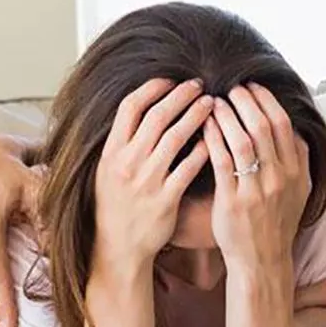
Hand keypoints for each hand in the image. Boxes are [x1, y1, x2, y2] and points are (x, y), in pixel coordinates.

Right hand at [94, 79, 212, 268]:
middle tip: (199, 84)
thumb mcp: (108, 170)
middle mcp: (127, 162)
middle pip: (156, 116)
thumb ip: (124, 143)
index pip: (130, 107)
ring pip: (175, 138)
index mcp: (111, 152)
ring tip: (212, 104)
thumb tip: (143, 110)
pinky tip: (217, 139)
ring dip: (196, 116)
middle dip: (180, 96)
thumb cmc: (116, 206)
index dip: (152, 88)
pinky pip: (188, 168)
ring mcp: (146, 181)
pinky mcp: (165, 199)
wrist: (117, 247)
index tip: (171, 79)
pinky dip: (204, 150)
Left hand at [203, 84, 309, 277]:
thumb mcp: (300, 191)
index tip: (252, 86)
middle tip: (231, 87)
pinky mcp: (233, 201)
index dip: (267, 100)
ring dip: (227, 115)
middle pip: (263, 126)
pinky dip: (213, 138)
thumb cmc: (276, 223)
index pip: (283, 124)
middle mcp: (280, 178)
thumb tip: (295, 129)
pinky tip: (203, 126)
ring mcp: (257, 190)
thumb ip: (300, 159)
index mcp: (297, 172)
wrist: (262, 260)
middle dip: (245, 101)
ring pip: (242, 140)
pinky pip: (221, 161)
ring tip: (214, 101)